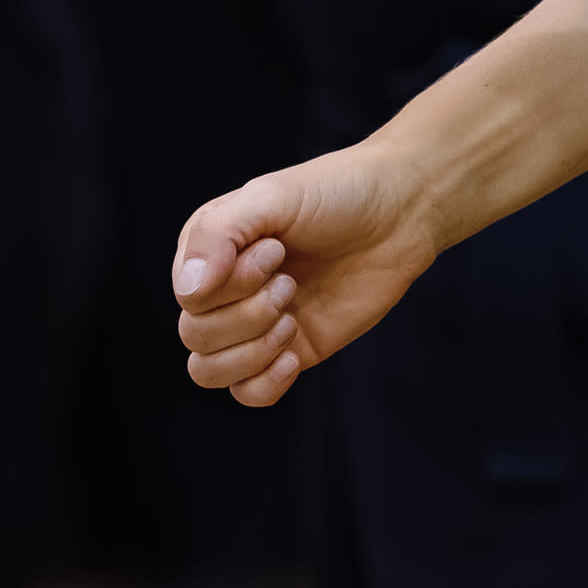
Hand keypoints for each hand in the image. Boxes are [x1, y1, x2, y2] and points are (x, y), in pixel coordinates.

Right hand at [169, 143, 444, 408]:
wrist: (399, 214)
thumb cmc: (335, 194)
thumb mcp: (270, 197)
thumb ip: (218, 234)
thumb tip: (188, 291)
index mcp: (209, 251)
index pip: (189, 298)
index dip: (230, 285)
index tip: (276, 249)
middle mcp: (223, 291)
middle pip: (195, 338)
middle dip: (248, 314)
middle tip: (289, 281)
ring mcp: (255, 325)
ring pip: (210, 372)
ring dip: (254, 349)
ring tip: (292, 314)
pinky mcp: (289, 351)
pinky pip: (249, 393)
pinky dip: (265, 383)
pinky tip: (292, 356)